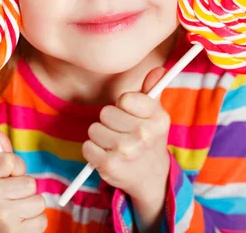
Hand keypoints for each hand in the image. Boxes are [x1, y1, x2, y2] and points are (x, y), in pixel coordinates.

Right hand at [0, 130, 47, 232]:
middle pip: (29, 182)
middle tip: (11, 195)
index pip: (11, 160)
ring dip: (31, 204)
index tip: (9, 174)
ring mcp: (2, 217)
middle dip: (25, 188)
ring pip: (38, 201)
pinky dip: (34, 220)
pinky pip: (42, 218)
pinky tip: (19, 222)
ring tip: (16, 209)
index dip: (16, 166)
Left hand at [83, 67, 170, 208]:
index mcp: (158, 118)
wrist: (150, 176)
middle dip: (109, 121)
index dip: (123, 105)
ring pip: (94, 129)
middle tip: (122, 132)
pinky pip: (87, 146)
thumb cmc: (149, 138)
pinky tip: (106, 155)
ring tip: (114, 145)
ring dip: (100, 136)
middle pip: (106, 113)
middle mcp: (144, 134)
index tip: (130, 114)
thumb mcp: (155, 114)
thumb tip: (158, 69)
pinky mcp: (110, 165)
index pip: (125, 98)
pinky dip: (92, 151)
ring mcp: (126, 151)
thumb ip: (152, 90)